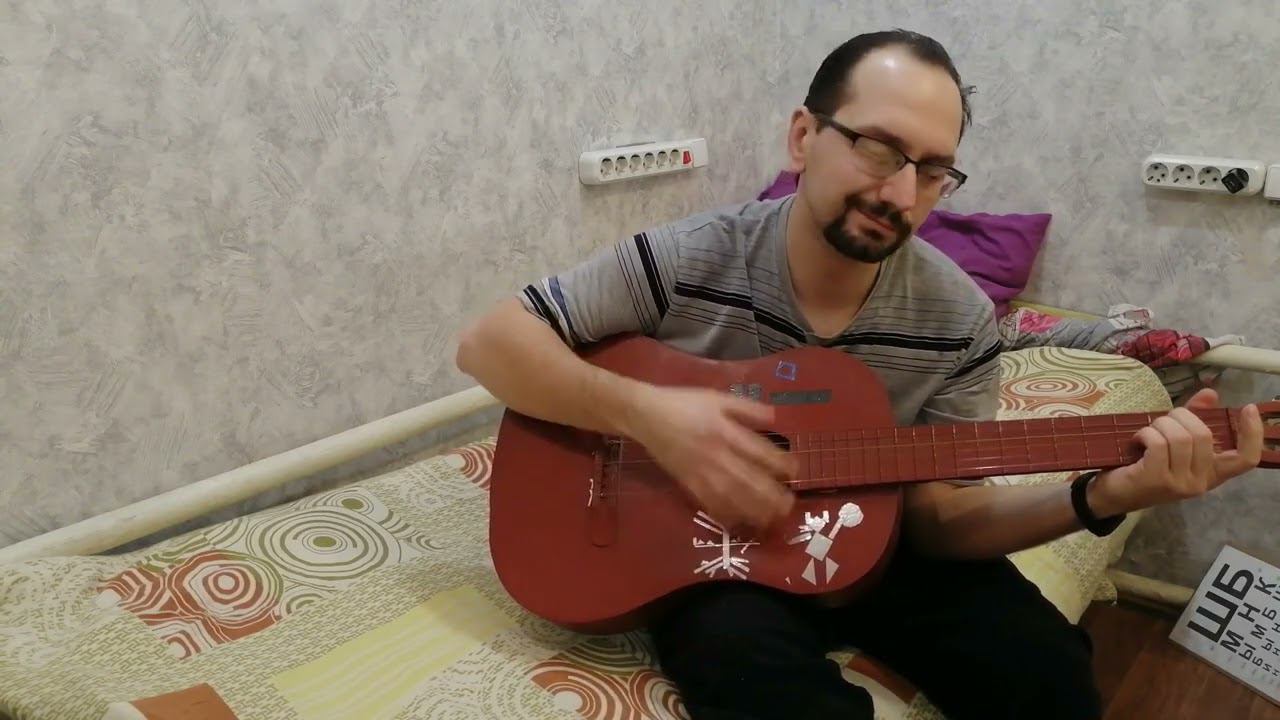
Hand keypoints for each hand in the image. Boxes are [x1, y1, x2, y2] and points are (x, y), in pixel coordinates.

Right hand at [627, 386, 795, 532]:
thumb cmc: (684, 403)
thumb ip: (747, 408)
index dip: (780, 464)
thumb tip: (776, 417)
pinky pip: (709, 503)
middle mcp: (716, 454)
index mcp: (725, 430)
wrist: (646, 415)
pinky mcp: (687, 483)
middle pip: (749, 480)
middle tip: (789, 505)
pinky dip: (725, 514)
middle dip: (771, 496)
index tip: (794, 471)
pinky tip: (739, 522)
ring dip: (753, 510)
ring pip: (731, 496)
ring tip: (772, 519)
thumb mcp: (718, 397)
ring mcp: (701, 472)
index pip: (759, 452)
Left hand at [1090, 388, 1263, 515]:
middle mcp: (1201, 482)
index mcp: (1211, 474)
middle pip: (1204, 435)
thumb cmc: (1143, 465)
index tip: (1249, 409)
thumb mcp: (1172, 443)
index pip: (1246, 459)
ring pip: (1180, 436)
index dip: (1252, 433)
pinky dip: (1145, 434)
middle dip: (1179, 416)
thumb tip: (1211, 394)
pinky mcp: (1157, 479)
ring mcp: (1180, 483)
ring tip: (1147, 433)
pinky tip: (1136, 441)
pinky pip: (1158, 443)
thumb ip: (1193, 419)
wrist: (1109, 494)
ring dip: (1159, 425)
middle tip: (1160, 422)